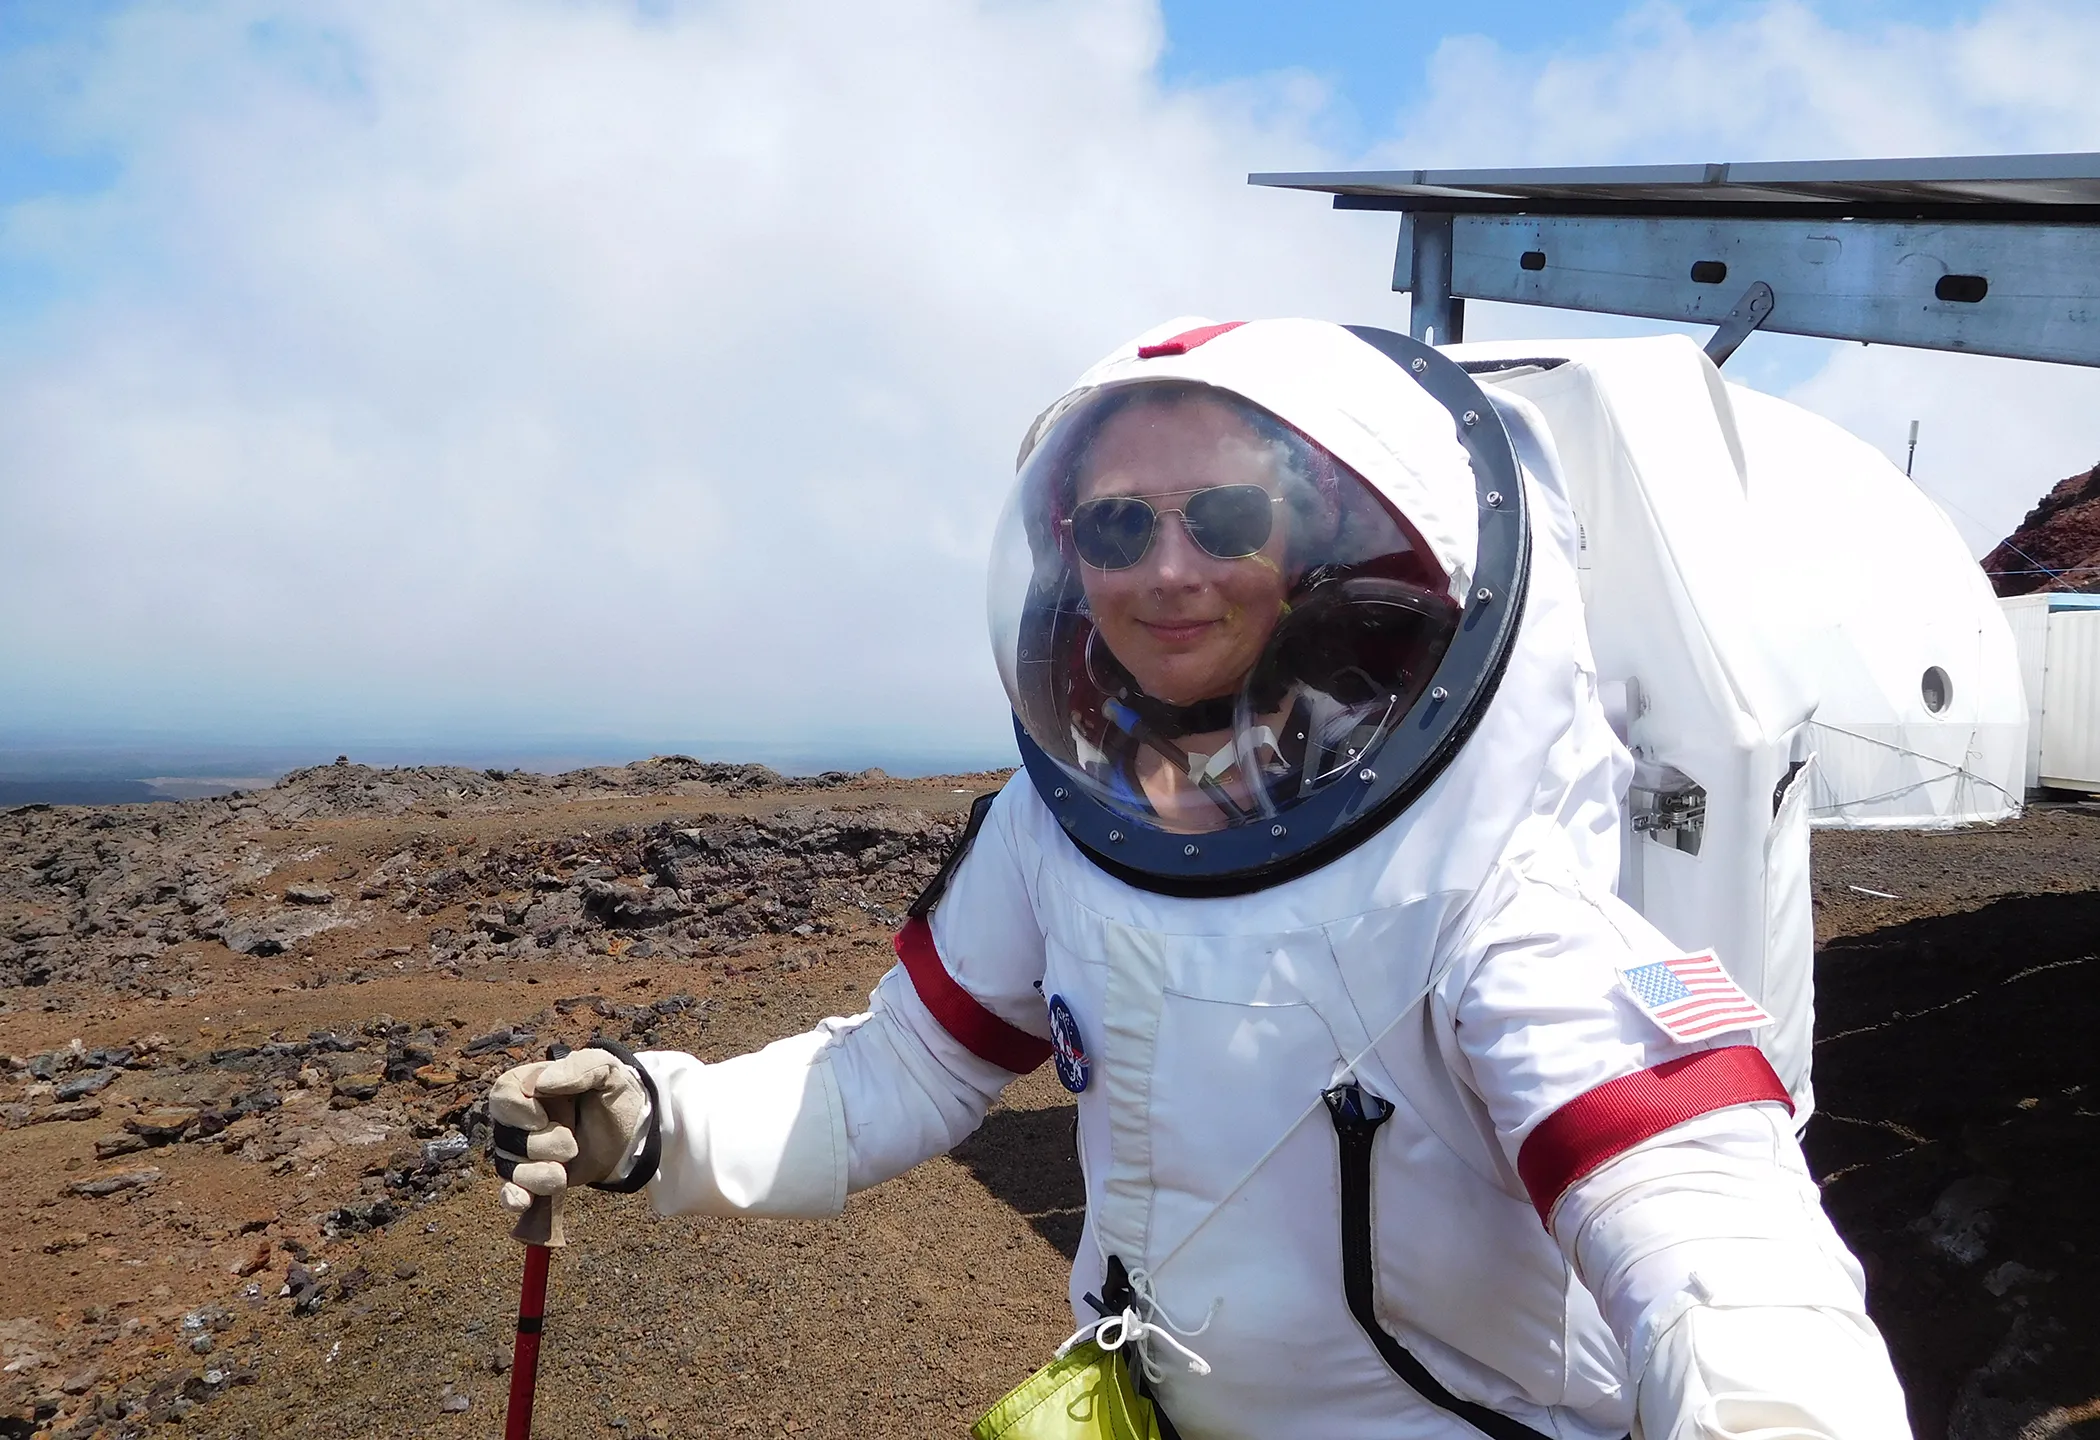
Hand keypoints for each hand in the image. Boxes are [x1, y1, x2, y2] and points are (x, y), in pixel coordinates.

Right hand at [488, 1046, 654, 1241]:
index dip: (518, 1111)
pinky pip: (509, 1191)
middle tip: (572, 1142)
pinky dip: (513, 1198)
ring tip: (566, 1168)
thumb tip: (542, 1083)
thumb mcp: (607, 1069)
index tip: (543, 1119)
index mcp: (531, 1084)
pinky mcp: (533, 1178)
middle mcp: (519, 1118)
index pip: (502, 1095)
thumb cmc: (613, 1093)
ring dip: (539, 1173)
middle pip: (506, 1136)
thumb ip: (580, 1066)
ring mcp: (523, 1150)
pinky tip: (524, 1201)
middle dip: (540, 1145)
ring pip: (509, 1167)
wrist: (631, 1130)